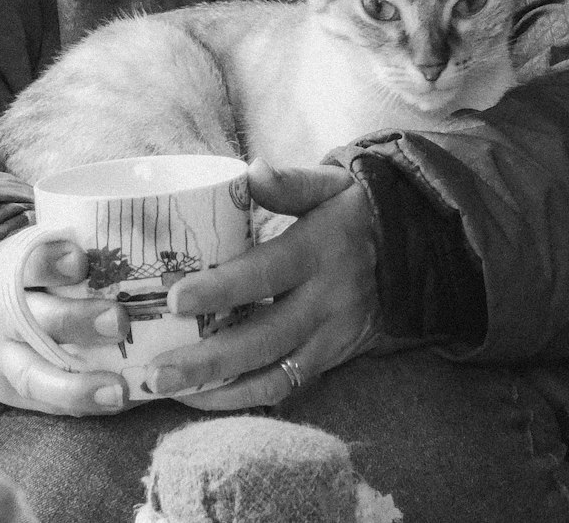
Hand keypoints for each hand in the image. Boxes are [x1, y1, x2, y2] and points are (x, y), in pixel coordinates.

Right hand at [0, 230, 130, 414]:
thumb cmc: (26, 279)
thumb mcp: (32, 252)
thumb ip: (68, 249)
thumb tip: (138, 231)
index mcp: (10, 271)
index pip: (27, 263)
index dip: (50, 262)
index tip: (81, 260)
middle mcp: (3, 316)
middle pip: (35, 320)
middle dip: (77, 321)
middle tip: (119, 322)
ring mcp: (4, 359)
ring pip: (34, 376)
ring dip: (77, 387)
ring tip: (118, 391)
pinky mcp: (12, 392)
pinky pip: (44, 405)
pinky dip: (78, 407)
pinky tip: (113, 405)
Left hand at [142, 159, 381, 408]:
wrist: (411, 246)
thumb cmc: (352, 210)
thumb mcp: (329, 184)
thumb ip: (290, 182)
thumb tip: (252, 170)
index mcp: (319, 250)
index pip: (265, 274)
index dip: (221, 290)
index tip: (175, 299)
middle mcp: (327, 301)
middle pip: (263, 338)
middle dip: (208, 360)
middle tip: (156, 371)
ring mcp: (331, 337)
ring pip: (273, 375)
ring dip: (219, 390)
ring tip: (169, 391)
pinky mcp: (332, 359)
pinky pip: (287, 388)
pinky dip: (244, 399)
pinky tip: (204, 398)